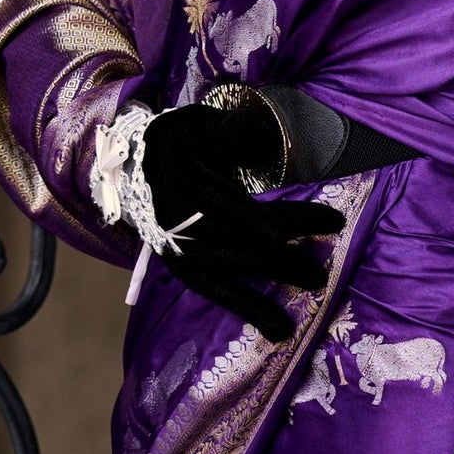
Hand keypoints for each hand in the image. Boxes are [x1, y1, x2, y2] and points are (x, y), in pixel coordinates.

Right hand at [141, 104, 344, 342]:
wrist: (131, 168)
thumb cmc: (175, 142)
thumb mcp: (197, 125)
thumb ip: (230, 131)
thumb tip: (265, 129)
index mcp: (187, 186)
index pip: (235, 208)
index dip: (270, 221)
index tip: (322, 224)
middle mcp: (183, 225)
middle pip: (239, 247)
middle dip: (281, 262)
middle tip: (320, 274)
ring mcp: (182, 250)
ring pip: (230, 277)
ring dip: (264, 296)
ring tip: (299, 315)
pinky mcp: (182, 267)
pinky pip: (215, 292)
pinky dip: (246, 308)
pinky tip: (277, 328)